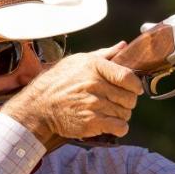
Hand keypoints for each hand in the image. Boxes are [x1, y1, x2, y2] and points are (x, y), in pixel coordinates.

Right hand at [1, 42, 142, 145]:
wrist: (39, 106)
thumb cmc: (58, 82)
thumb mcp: (78, 61)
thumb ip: (104, 54)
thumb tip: (123, 46)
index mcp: (94, 66)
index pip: (127, 76)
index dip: (135, 85)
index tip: (135, 88)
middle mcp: (95, 84)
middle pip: (129, 97)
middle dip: (126, 101)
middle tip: (116, 102)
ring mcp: (93, 104)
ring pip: (125, 113)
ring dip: (120, 115)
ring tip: (108, 112)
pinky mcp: (92, 122)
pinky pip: (120, 127)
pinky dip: (119, 128)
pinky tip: (110, 123)